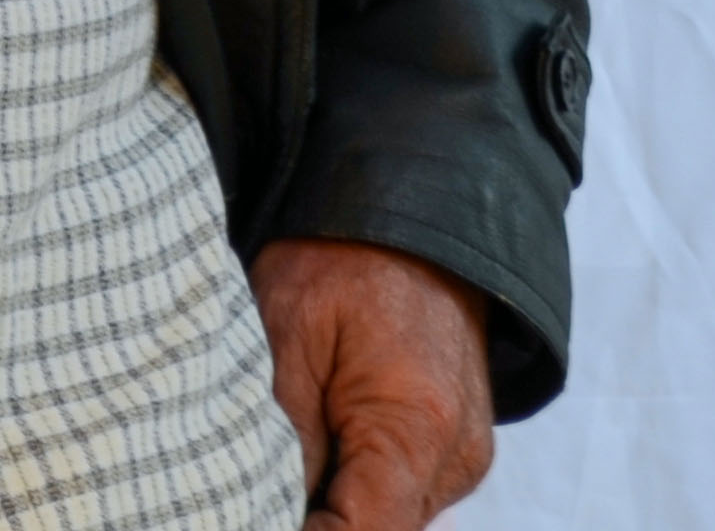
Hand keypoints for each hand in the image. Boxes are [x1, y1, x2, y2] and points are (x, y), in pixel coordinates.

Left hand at [252, 237, 493, 530]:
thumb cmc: (342, 261)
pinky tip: (320, 458)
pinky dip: (360, 489)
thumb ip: (284, 438)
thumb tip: (272, 509)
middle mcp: (455, 457)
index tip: (252, 516)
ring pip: (391, 519)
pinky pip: (404, 494)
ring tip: (281, 470)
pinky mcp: (457, 450)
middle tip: (252, 492)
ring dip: (340, 506)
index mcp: (416, 427)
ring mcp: (462, 458)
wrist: (414, 214)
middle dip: (319, 521)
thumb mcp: (287, 335)